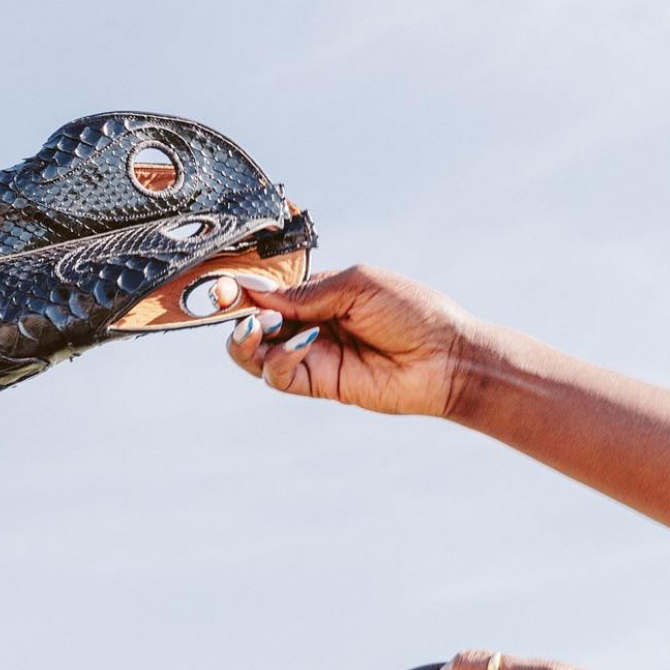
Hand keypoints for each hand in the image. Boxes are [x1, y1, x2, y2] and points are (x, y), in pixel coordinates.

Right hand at [225, 265, 478, 417]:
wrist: (445, 356)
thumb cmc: (412, 312)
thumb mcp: (357, 285)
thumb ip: (306, 293)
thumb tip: (256, 292)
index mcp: (319, 295)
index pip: (269, 292)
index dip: (243, 290)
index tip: (224, 286)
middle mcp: (310, 325)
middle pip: (253, 323)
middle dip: (236, 313)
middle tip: (230, 304)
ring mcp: (311, 356)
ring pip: (256, 354)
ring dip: (247, 339)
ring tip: (258, 327)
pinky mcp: (317, 384)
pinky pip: (280, 375)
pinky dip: (279, 358)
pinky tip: (301, 343)